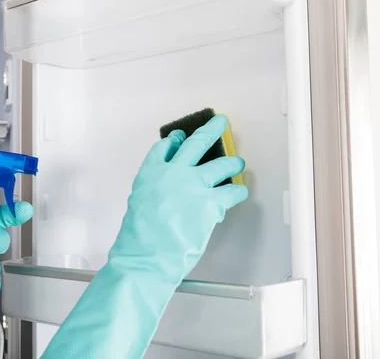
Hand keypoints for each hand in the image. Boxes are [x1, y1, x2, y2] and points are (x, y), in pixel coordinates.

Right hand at [109, 114, 247, 281]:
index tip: (179, 136)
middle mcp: (172, 173)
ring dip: (231, 162)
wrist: (146, 256)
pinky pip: (231, 192)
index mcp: (150, 174)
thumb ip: (156, 192)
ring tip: (237, 161)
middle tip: (219, 122)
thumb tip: (172, 194)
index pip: (163, 148)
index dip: (173, 140)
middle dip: (211, 130)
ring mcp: (192, 185)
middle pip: (196, 144)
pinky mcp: (210, 202)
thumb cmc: (139, 238)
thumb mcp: (139, 206)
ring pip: (220, 164)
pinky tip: (240, 193)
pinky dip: (238, 192)